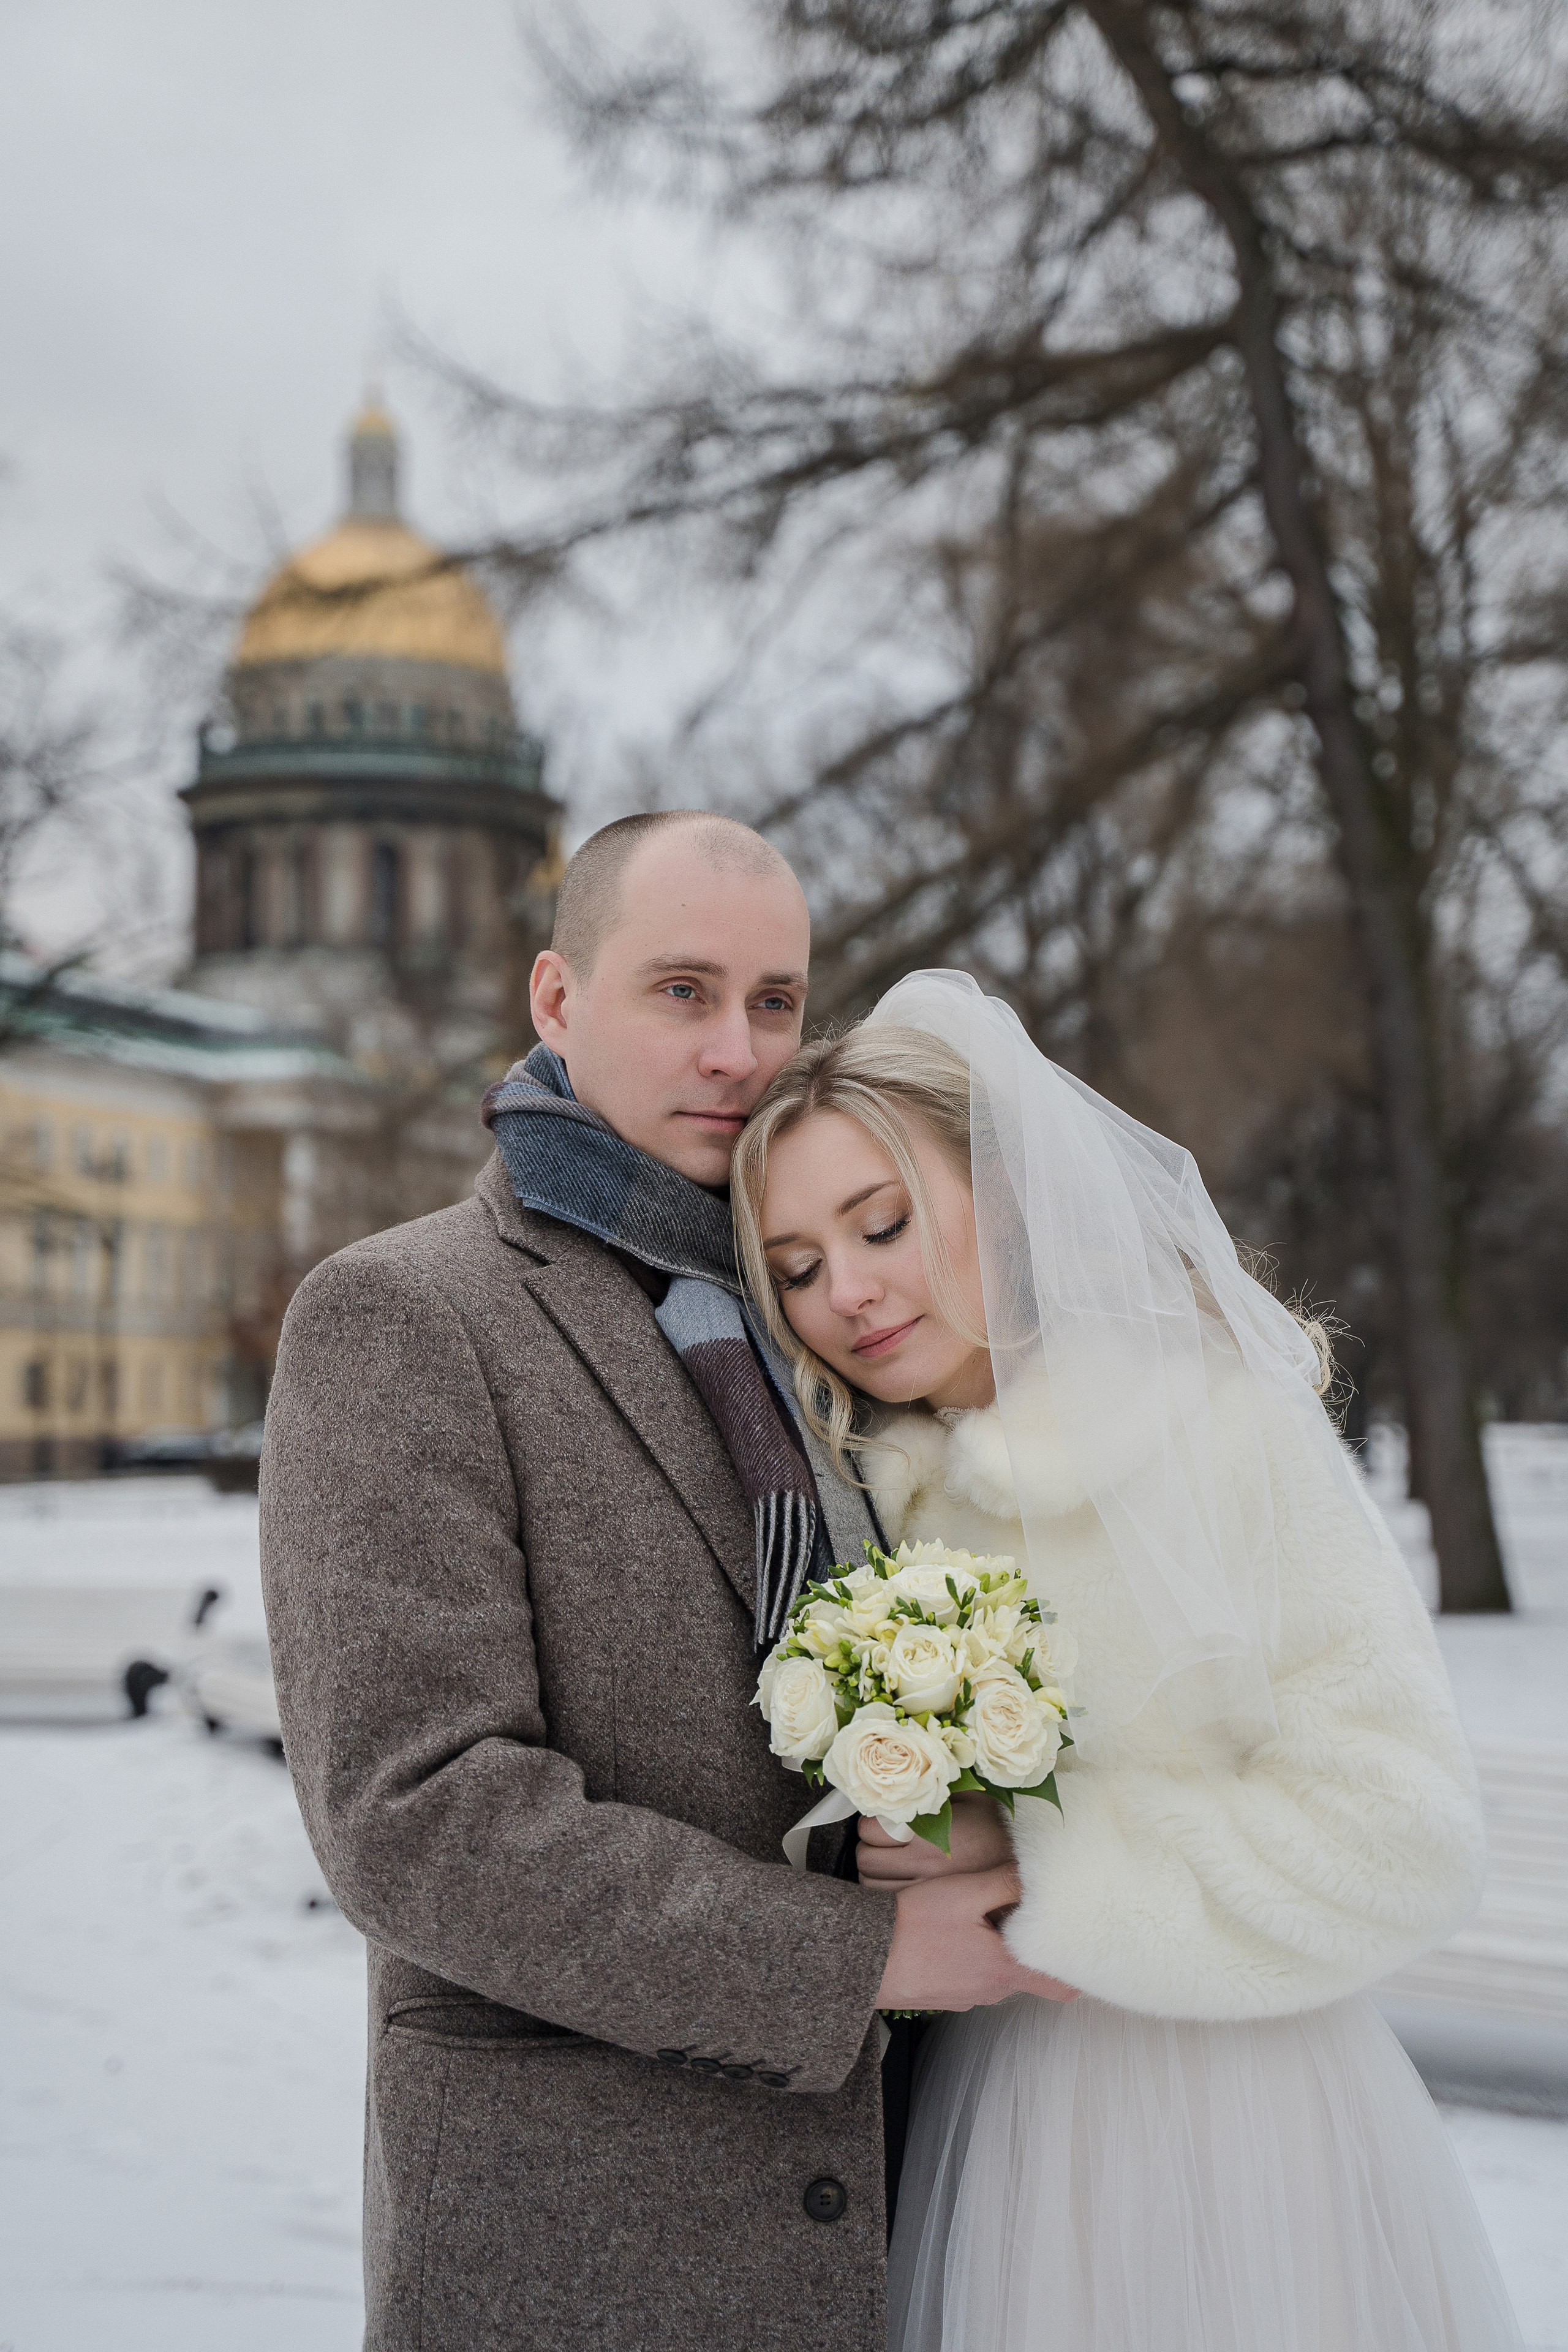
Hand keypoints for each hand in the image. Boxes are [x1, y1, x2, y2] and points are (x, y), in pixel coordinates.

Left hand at [856, 1793, 1013, 1891]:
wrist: (1028, 1866)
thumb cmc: (998, 1826)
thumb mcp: (970, 1795)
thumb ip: (934, 1790)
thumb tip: (904, 1778)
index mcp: (929, 1831)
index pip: (871, 1829)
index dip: (872, 1823)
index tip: (883, 1821)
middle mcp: (923, 1864)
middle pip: (865, 1860)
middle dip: (869, 1848)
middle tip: (883, 1842)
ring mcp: (925, 1891)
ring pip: (872, 1886)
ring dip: (875, 1872)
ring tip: (890, 1862)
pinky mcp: (930, 1909)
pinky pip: (889, 1904)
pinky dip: (886, 1892)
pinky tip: (900, 1882)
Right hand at [874, 1863, 1077, 2011]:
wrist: (860, 1961)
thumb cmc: (911, 1926)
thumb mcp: (964, 1892)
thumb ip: (1007, 1883)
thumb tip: (1038, 1876)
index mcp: (1005, 1968)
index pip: (1063, 1984)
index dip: (1077, 1966)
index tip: (1079, 1940)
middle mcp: (991, 1991)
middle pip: (1026, 1969)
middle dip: (1026, 1941)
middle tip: (1018, 1907)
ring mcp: (966, 1996)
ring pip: (995, 1969)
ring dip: (992, 1945)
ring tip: (973, 1912)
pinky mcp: (944, 1995)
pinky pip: (969, 1973)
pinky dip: (967, 1954)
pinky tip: (947, 1931)